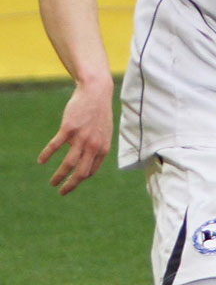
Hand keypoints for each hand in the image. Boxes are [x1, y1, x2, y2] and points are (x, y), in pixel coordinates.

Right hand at [38, 77, 113, 193]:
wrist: (96, 92)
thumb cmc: (99, 113)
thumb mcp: (104, 132)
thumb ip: (98, 146)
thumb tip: (89, 159)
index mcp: (103, 149)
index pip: (91, 171)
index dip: (81, 178)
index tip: (73, 181)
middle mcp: (93, 146)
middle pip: (80, 173)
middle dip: (70, 186)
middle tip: (62, 192)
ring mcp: (81, 138)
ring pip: (68, 164)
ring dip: (58, 176)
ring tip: (52, 183)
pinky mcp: (69, 129)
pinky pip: (55, 146)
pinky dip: (47, 155)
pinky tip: (41, 161)